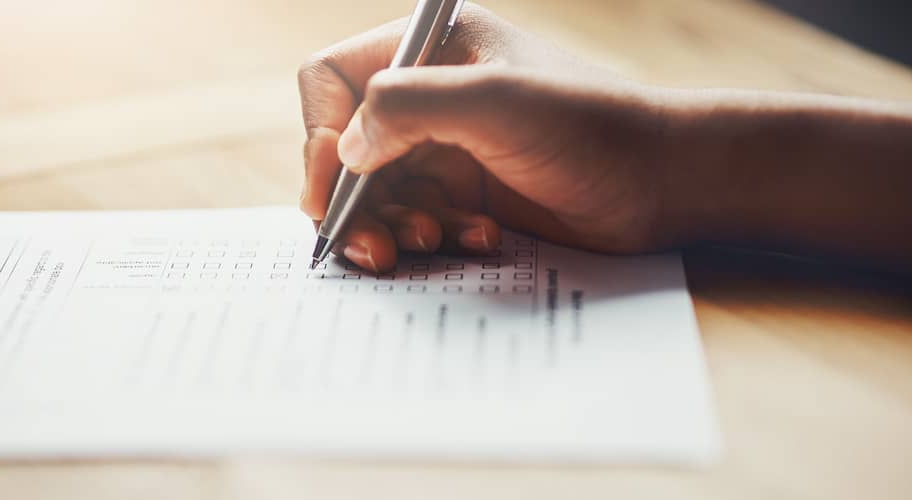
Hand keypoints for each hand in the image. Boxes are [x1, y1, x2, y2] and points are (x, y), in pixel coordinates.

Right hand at [298, 4, 675, 271]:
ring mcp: (444, 144)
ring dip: (394, 225)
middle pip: (344, 149)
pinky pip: (414, 219)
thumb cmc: (592, 127)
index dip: (318, 137)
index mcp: (429, 49)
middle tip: (375, 248)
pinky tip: (480, 238)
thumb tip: (344, 150)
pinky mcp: (463, 191)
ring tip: (434, 241)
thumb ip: (408, 105)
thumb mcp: (496, 102)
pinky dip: (433, 237)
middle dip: (355, 201)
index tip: (328, 195)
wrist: (664, 182)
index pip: (331, 81)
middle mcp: (428, 93)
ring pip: (375, 193)